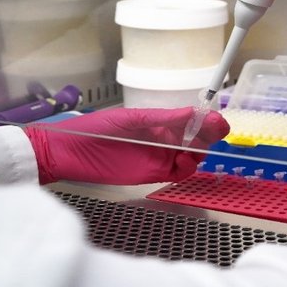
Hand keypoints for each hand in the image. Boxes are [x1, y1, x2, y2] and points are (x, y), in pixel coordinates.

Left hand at [23, 107, 229, 184]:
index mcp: (159, 121)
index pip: (191, 120)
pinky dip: (187, 168)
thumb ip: (162, 119)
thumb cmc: (96, 129)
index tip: (218, 121)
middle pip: (196, 138)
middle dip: (208, 135)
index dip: (207, 121)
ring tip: (196, 149)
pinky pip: (178, 172)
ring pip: (191, 156)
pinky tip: (185, 162)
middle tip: (216, 133)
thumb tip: (193, 112)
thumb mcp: (131, 119)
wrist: (68, 152)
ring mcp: (159, 157)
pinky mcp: (152, 175)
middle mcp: (163, 138)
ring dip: (200, 152)